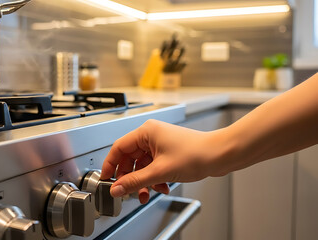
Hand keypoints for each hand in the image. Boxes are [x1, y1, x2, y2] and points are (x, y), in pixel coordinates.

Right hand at [101, 119, 230, 203]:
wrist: (220, 155)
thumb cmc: (196, 153)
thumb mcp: (160, 172)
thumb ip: (135, 182)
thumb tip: (117, 188)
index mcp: (146, 132)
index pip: (119, 148)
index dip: (110, 165)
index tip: (106, 179)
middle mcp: (151, 135)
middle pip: (130, 159)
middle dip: (130, 178)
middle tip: (128, 191)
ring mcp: (160, 144)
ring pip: (142, 165)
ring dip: (143, 181)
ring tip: (147, 193)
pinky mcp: (168, 153)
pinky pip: (153, 167)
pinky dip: (154, 179)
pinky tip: (161, 187)